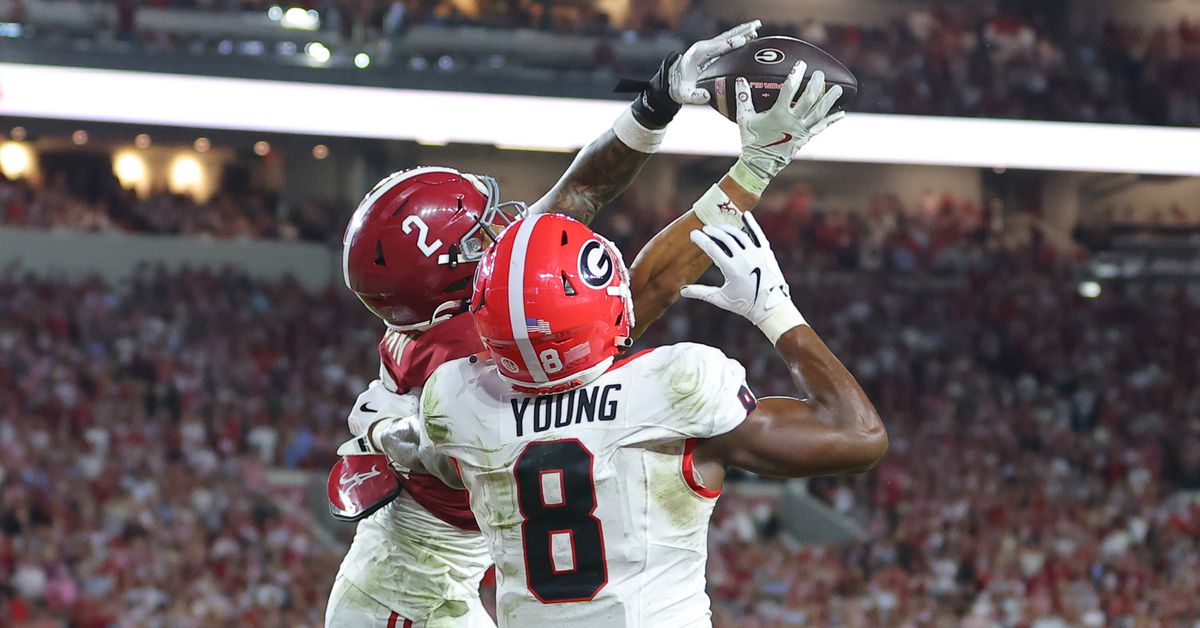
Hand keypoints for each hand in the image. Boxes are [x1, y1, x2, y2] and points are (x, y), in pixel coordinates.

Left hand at [669, 20, 761, 104]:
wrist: (673, 80)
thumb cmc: (679, 88)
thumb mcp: (684, 95)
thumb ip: (694, 96)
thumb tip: (705, 96)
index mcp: (697, 55)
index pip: (716, 48)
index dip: (730, 44)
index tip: (743, 41)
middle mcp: (703, 47)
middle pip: (725, 37)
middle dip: (740, 33)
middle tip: (755, 27)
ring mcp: (708, 46)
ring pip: (727, 36)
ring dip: (742, 31)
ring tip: (757, 26)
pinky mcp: (712, 49)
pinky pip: (727, 40)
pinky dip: (739, 36)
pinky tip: (751, 35)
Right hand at [680, 213, 791, 326]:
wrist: (771, 307)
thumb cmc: (743, 304)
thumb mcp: (720, 299)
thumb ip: (700, 292)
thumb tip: (682, 291)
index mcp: (731, 269)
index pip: (711, 248)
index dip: (700, 239)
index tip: (693, 234)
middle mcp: (744, 258)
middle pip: (724, 238)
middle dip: (712, 232)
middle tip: (704, 230)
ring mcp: (756, 253)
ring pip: (739, 234)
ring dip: (727, 229)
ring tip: (718, 228)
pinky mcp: (766, 252)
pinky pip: (758, 234)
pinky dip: (751, 223)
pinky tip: (745, 215)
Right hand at [734, 61, 845, 187]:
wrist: (760, 164)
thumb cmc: (751, 140)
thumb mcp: (744, 118)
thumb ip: (743, 98)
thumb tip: (740, 80)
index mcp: (778, 114)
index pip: (789, 90)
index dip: (796, 75)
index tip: (801, 64)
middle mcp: (792, 121)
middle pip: (809, 99)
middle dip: (817, 85)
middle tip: (821, 74)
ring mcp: (801, 130)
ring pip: (819, 112)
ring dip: (829, 100)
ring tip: (839, 88)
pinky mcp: (805, 138)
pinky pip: (821, 128)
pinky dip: (831, 120)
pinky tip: (841, 113)